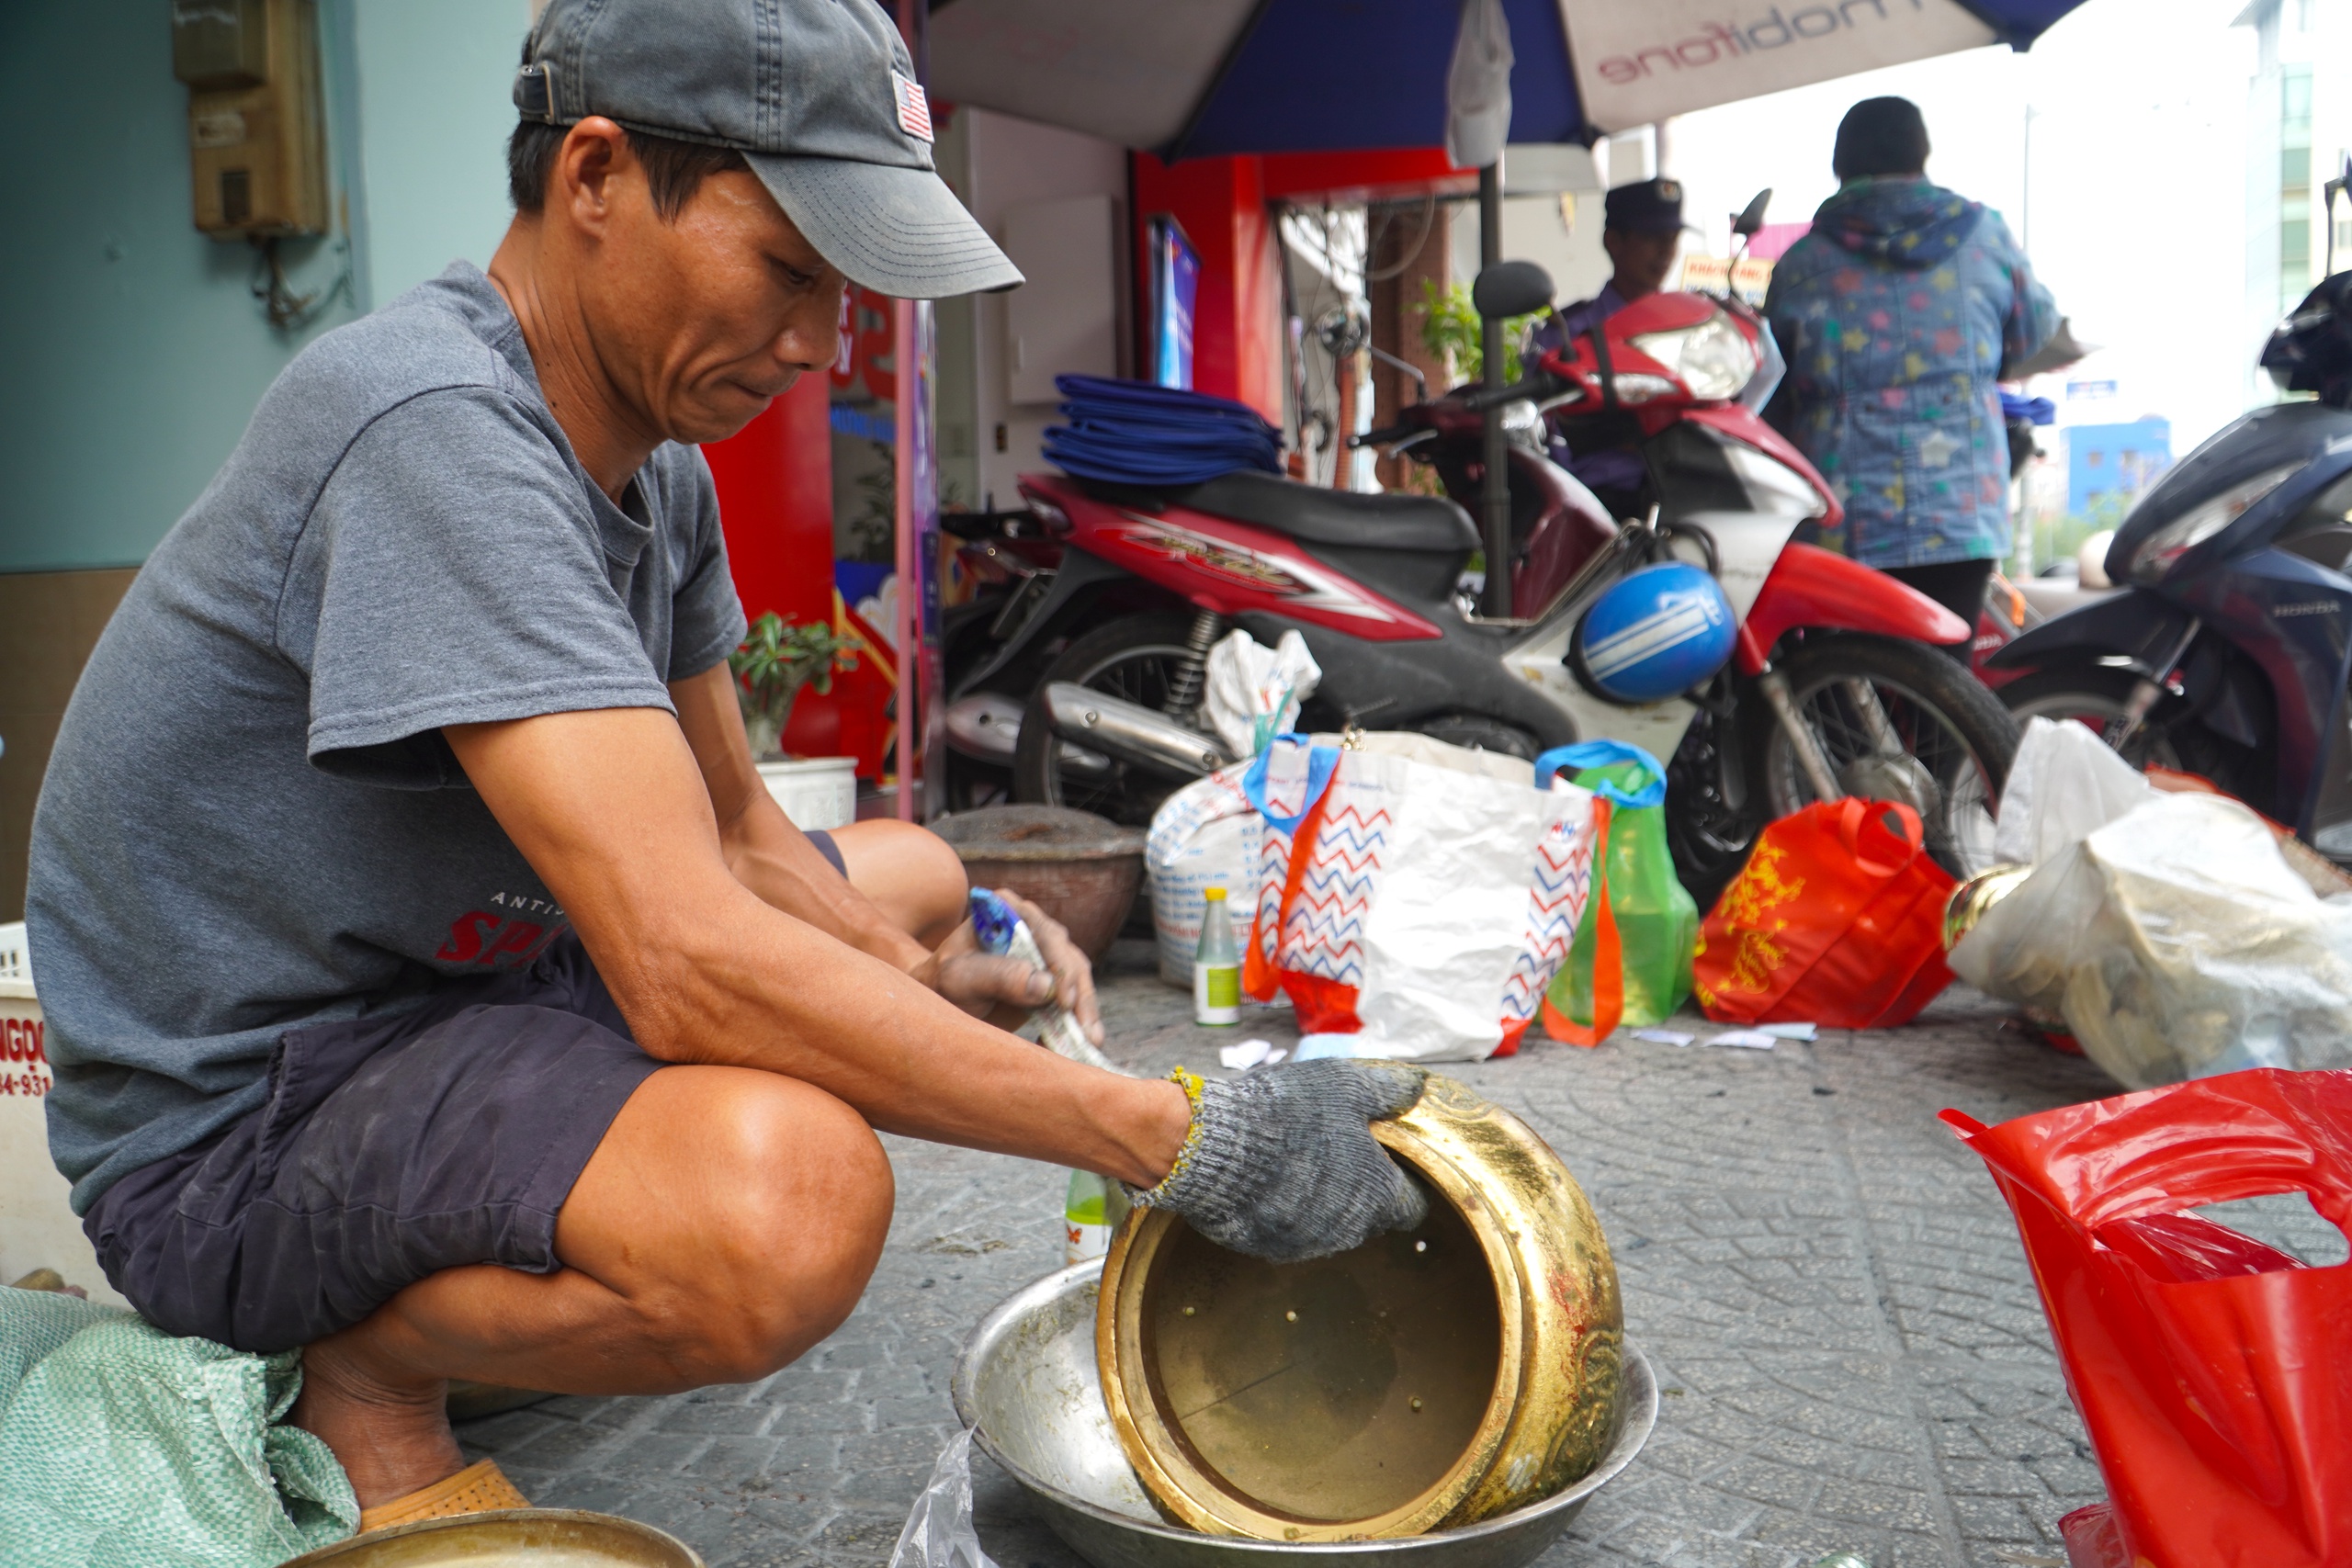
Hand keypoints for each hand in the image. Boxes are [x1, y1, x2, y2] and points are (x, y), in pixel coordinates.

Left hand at [926, 888, 1103, 1044]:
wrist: (939, 1006)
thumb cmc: (941, 985)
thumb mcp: (958, 978)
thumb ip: (996, 976)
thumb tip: (1045, 985)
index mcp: (1007, 909)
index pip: (1044, 932)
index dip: (1059, 964)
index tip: (1064, 1000)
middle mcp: (1032, 925)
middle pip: (1068, 957)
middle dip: (1079, 996)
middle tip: (1086, 1032)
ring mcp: (1044, 953)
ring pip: (1077, 980)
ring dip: (1085, 1013)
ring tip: (1090, 1043)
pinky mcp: (1049, 981)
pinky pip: (1072, 1000)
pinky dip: (1077, 1022)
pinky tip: (1080, 1045)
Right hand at [1138, 1059, 1429, 1261]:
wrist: (1211, 1146)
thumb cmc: (1287, 1111)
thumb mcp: (1346, 1085)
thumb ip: (1390, 1090)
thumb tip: (1420, 1085)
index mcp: (1378, 1195)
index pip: (1411, 1208)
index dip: (1404, 1185)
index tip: (1388, 1164)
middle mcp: (1350, 1229)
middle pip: (1371, 1218)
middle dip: (1362, 1192)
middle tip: (1338, 1155)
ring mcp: (1309, 1244)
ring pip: (1331, 1227)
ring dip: (1325, 1204)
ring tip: (1299, 1164)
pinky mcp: (1270, 1249)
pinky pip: (1291, 1233)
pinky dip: (1288, 1213)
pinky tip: (1271, 1182)